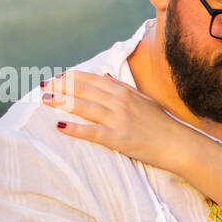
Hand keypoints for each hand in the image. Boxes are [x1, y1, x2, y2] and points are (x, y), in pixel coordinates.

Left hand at [41, 70, 202, 171]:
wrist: (178, 144)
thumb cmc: (162, 123)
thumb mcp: (143, 100)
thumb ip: (122, 88)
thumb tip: (103, 77)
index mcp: (123, 91)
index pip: (91, 79)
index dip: (71, 77)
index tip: (56, 77)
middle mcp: (119, 102)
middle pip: (83, 90)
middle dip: (61, 87)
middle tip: (43, 86)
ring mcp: (118, 119)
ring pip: (84, 107)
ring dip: (62, 102)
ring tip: (45, 100)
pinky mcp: (118, 138)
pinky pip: (92, 132)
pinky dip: (75, 129)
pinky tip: (60, 126)